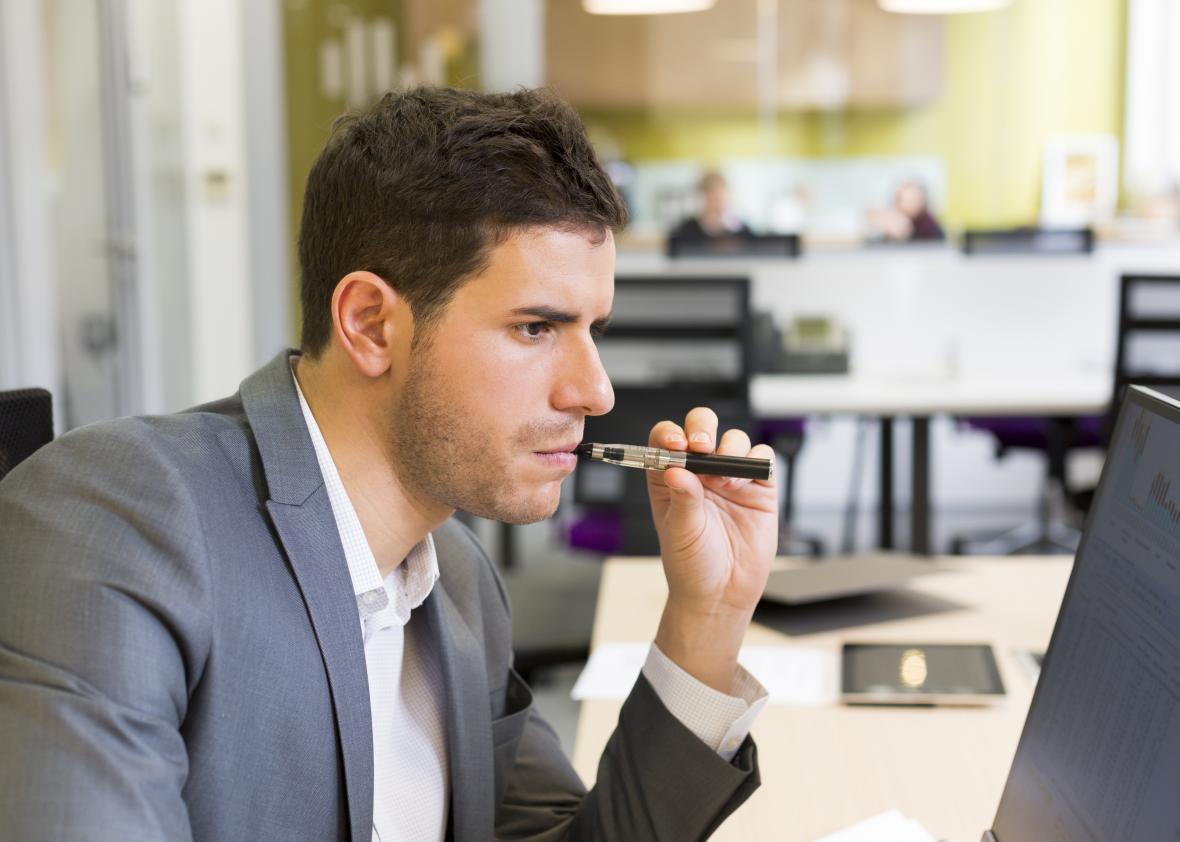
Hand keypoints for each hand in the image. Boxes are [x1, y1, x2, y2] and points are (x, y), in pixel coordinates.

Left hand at [647, 408, 777, 692]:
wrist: (722, 594)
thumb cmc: (691, 564)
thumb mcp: (680, 531)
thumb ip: (682, 498)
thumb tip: (674, 469)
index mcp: (670, 477)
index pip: (666, 439)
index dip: (670, 434)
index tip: (676, 445)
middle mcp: (700, 472)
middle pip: (702, 427)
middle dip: (703, 428)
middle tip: (702, 446)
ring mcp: (730, 477)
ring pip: (734, 439)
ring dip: (730, 448)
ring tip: (724, 477)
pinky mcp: (759, 489)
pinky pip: (762, 459)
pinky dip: (757, 461)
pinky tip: (746, 481)